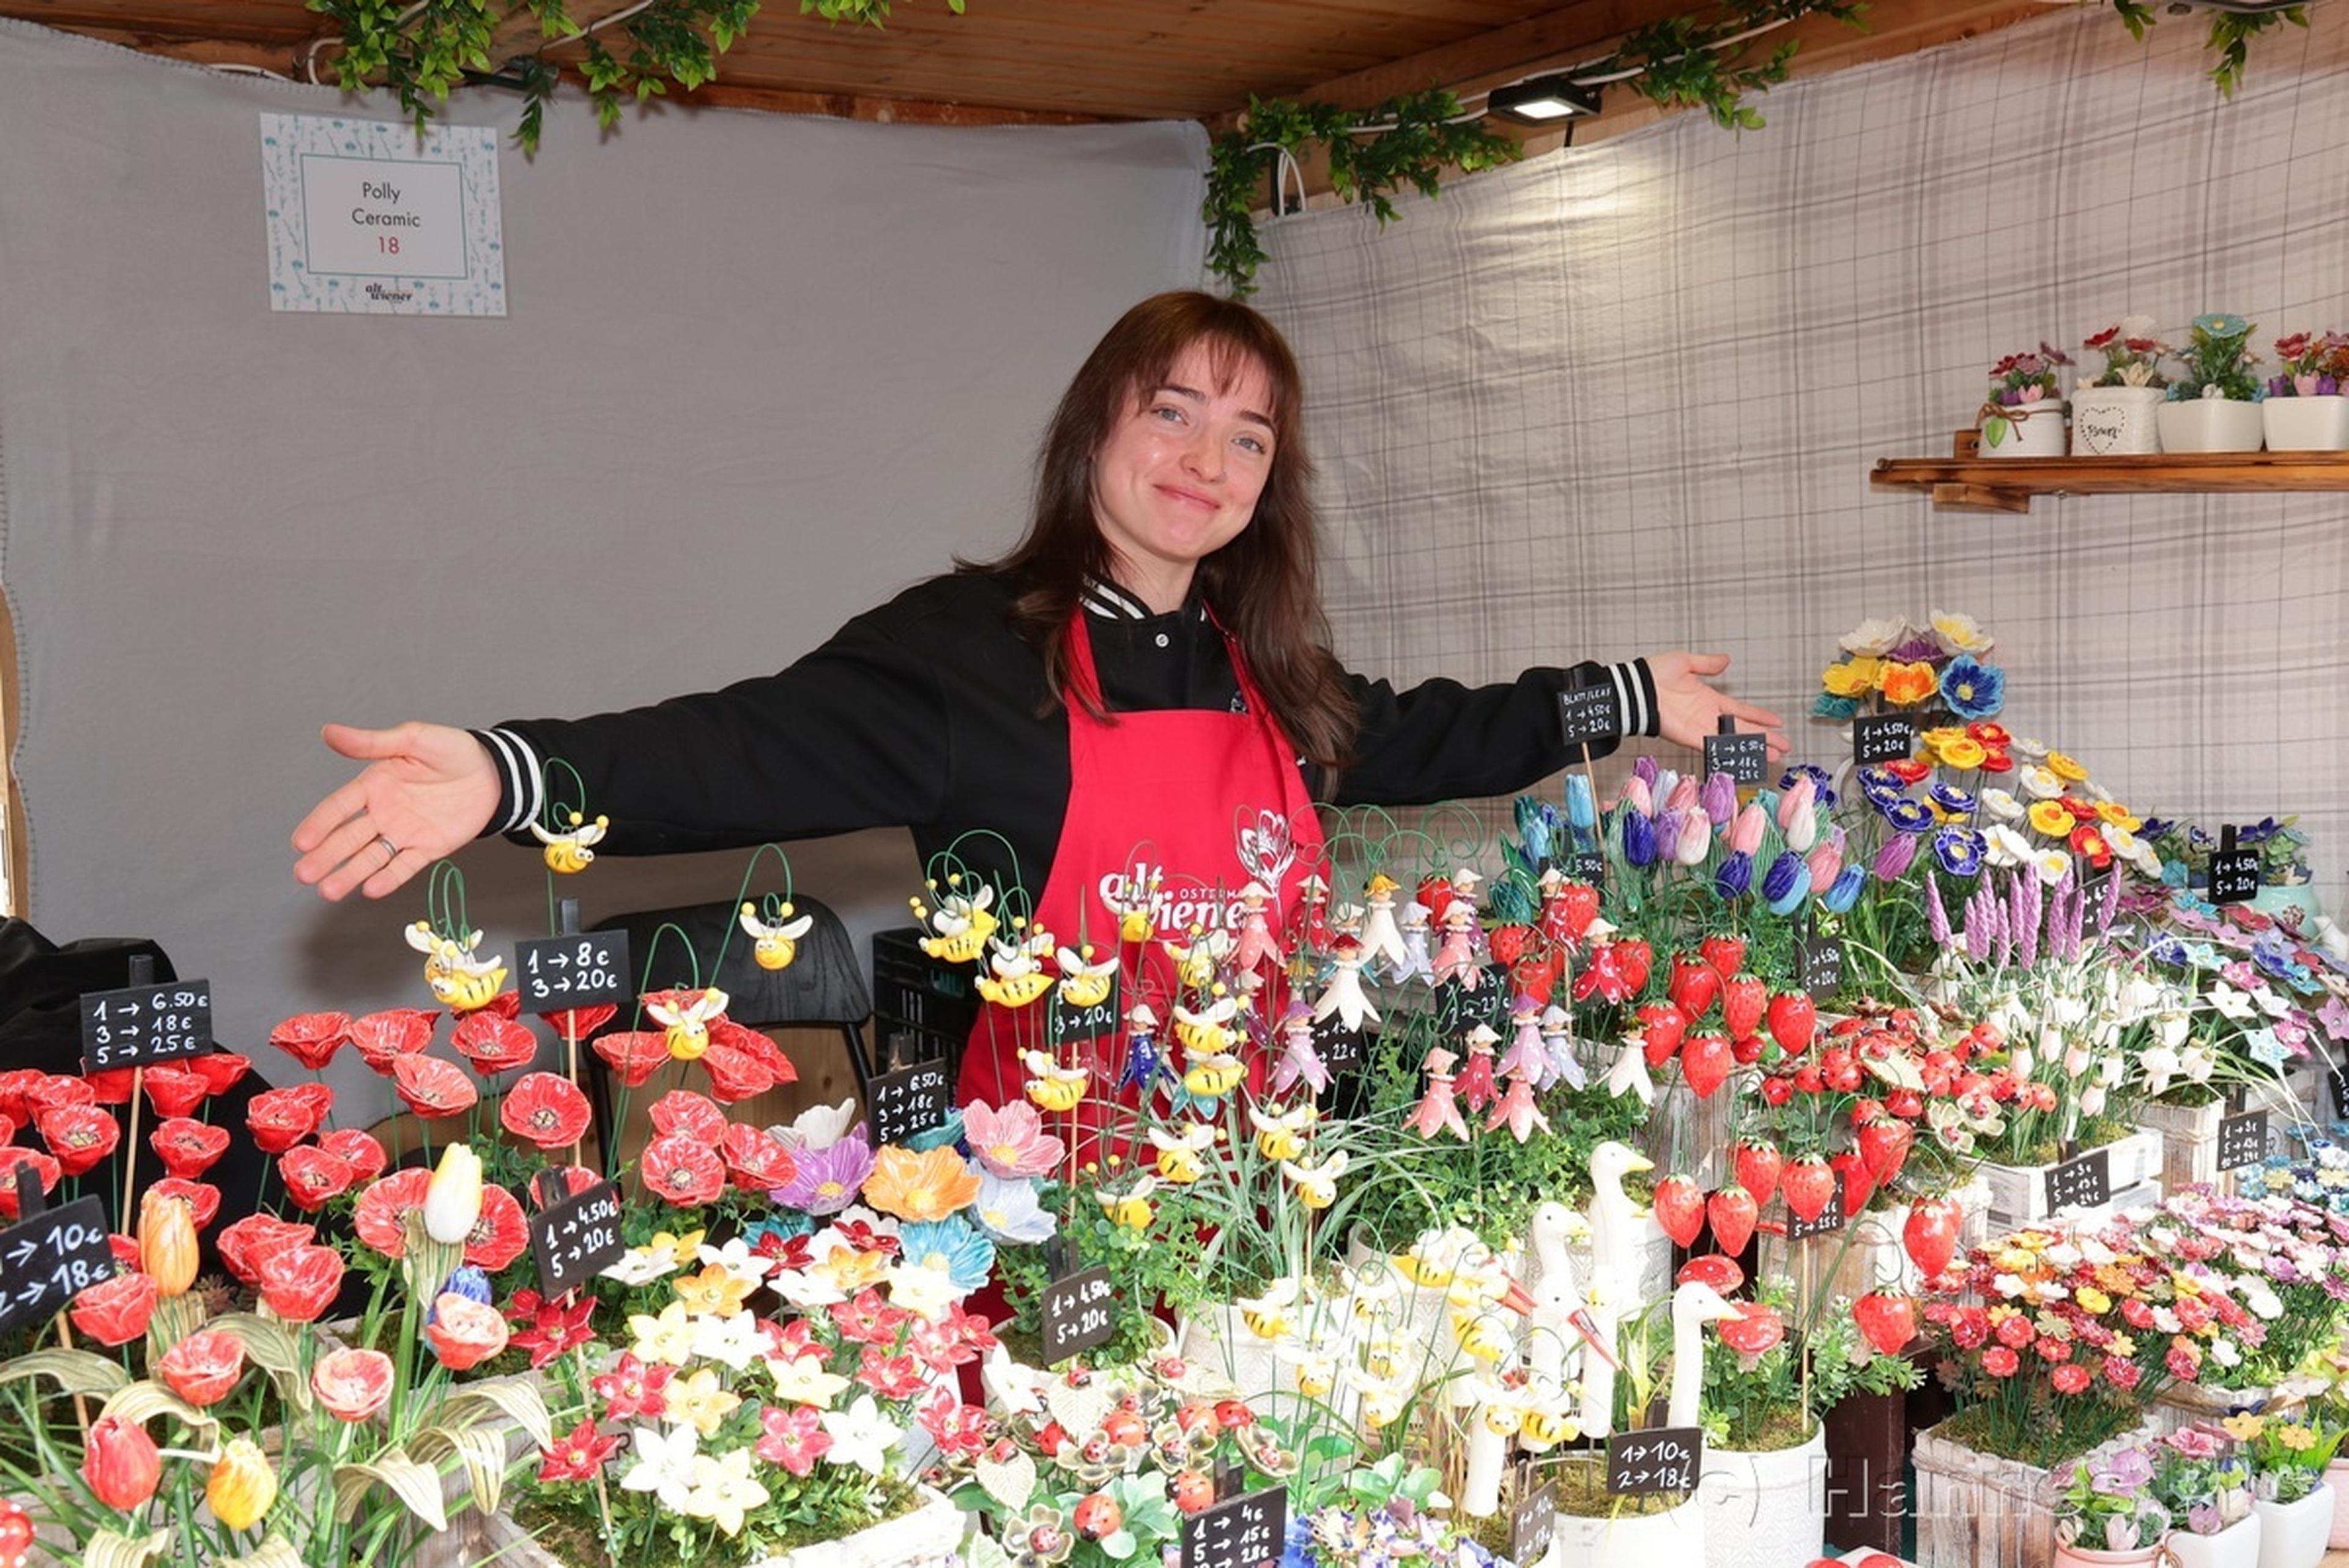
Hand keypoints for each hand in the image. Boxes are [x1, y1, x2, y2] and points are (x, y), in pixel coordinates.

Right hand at [291, 722, 500, 899]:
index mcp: (374, 785)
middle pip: (349, 838)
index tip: (300, 842)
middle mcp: (383, 812)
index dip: (319, 823)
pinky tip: (372, 889)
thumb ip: (372, 743)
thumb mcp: (412, 738)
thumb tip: (328, 732)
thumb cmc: (452, 750)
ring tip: (328, 892)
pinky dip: (390, 878)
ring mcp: (404, 833)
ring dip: (350, 874)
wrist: (494, 771)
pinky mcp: (428, 849)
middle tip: (303, 874)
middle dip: (326, 857)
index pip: (339, 807)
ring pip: (371, 858)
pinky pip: (405, 866)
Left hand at [1648, 651, 1789, 760]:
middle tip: (1784, 747)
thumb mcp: (1685, 662)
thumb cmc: (1654, 675)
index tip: (1777, 722)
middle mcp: (1708, 716)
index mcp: (1710, 699)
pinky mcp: (1690, 737)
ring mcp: (1701, 728)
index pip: (1741, 710)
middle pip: (1743, 730)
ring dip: (1752, 749)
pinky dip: (1728, 753)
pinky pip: (1713, 747)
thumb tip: (1725, 660)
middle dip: (1764, 738)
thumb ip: (1706, 663)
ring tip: (1772, 757)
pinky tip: (1743, 759)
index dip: (1759, 716)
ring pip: (1733, 741)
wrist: (1636, 689)